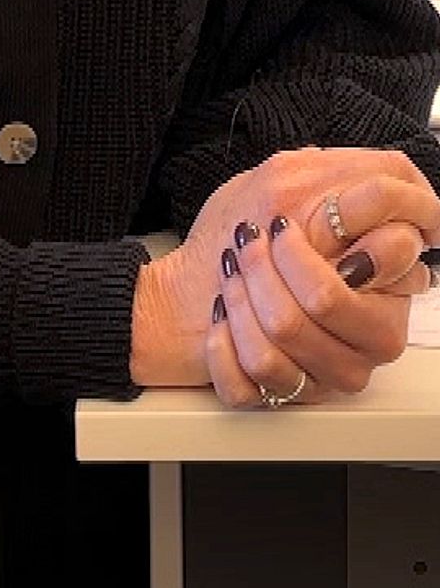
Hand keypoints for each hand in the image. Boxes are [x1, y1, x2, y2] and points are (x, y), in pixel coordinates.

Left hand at [130, 145, 439, 389]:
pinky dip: (223, 344)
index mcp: (387, 293)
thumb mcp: (295, 186)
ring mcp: (328, 377)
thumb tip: (394, 192)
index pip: (385, 258)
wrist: (194, 289)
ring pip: (283, 336)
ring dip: (242, 294)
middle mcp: (368, 343)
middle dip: (270, 263)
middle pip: (324, 299)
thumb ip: (351, 186)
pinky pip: (252, 380)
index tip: (280, 226)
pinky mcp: (282, 401)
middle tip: (247, 242)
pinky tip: (221, 319)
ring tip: (231, 273)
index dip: (322, 238)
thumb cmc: (256, 236)